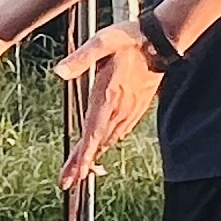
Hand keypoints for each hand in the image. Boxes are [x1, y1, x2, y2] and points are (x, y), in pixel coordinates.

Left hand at [53, 21, 163, 187]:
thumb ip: (80, 58)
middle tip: (67, 181)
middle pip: (97, 143)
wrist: (161, 41)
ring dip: (94, 156)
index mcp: (108, 96)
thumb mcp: (102, 42)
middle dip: (82, 164)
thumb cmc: (128, 39)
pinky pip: (119, 132)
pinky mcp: (136, 107)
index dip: (82, 157)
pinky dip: (107, 144)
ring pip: (108, 140)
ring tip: (79, 171)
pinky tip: (100, 148)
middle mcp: (119, 108)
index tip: (73, 175)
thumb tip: (59, 72)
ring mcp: (129, 110)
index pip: (92, 133)